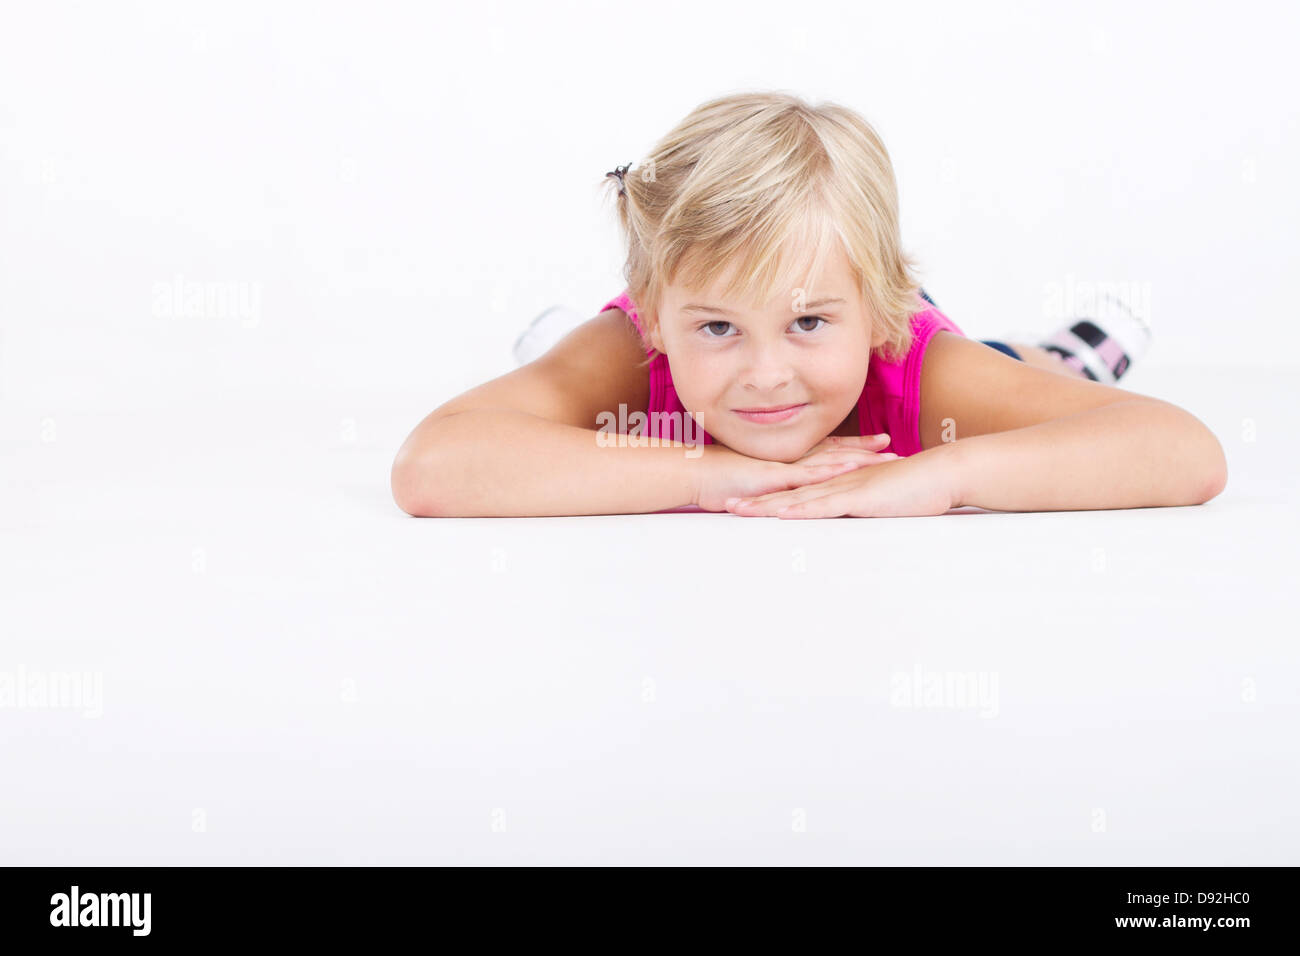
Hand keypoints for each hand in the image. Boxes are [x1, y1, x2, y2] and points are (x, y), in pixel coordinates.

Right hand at [694, 433, 899, 511]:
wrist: (693, 472)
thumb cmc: (716, 477)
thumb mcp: (751, 481)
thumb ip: (771, 484)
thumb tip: (784, 491)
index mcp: (787, 459)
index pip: (828, 451)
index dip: (855, 447)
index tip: (880, 444)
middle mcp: (790, 459)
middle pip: (836, 453)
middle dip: (867, 452)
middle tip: (895, 450)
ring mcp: (784, 466)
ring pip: (829, 461)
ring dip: (858, 460)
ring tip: (884, 459)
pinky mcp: (774, 477)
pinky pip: (805, 475)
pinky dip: (827, 472)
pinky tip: (847, 471)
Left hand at [724, 445, 960, 517]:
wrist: (944, 473)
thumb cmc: (917, 489)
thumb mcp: (881, 500)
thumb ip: (862, 506)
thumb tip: (849, 515)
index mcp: (840, 481)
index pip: (797, 489)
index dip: (769, 494)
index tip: (744, 499)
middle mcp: (837, 481)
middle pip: (788, 492)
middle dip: (756, 499)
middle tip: (724, 504)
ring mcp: (847, 487)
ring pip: (799, 497)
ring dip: (768, 505)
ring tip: (739, 510)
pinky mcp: (861, 498)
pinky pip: (826, 504)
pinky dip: (803, 509)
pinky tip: (783, 514)